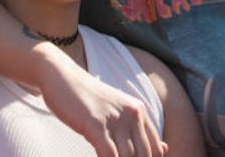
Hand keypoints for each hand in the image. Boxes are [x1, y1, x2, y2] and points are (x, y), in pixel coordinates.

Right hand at [38, 59, 165, 156]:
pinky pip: (108, 155)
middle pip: (144, 156)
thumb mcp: (118, 112)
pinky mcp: (95, 123)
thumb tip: (164, 149)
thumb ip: (139, 130)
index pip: (156, 150)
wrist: (61, 76)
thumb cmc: (88, 100)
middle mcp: (132, 114)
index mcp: (140, 112)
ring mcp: (114, 118)